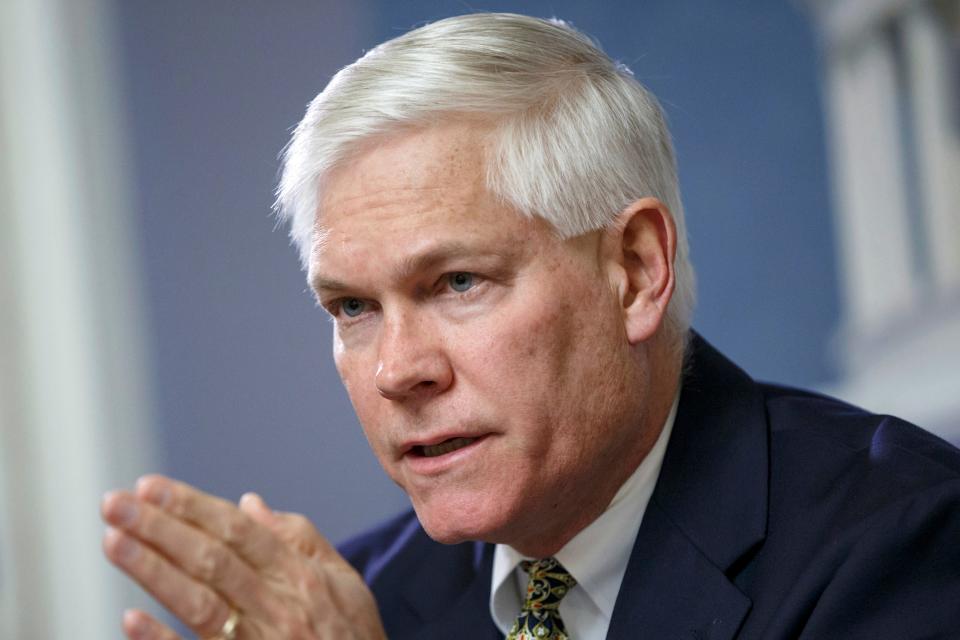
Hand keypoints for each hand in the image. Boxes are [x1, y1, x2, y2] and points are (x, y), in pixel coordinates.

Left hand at [101, 475, 386, 638]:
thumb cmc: (353, 635)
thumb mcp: (344, 581)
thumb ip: (298, 539)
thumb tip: (248, 503)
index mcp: (300, 576)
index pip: (237, 532)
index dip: (191, 506)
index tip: (148, 486)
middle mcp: (279, 606)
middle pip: (211, 560)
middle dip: (159, 528)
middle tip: (114, 503)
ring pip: (200, 603)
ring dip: (152, 570)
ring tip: (113, 540)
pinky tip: (130, 618)